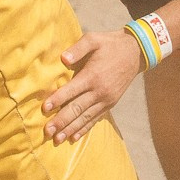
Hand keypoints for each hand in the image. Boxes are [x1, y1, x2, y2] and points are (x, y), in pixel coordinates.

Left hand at [41, 28, 145, 143]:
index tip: (44, 108)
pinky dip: (84, 128)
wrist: (135, 52)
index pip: (71, 91)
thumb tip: (63, 59)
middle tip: (47, 131)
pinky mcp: (110, 103)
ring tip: (57, 140)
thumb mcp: (94, 39)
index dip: (57, 100)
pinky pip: (95, 118)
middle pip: (76, 109)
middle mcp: (99, 91)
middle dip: (61, 121)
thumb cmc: (110, 44)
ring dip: (70, 129)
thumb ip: (78, 49)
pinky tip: (74, 137)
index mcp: (92, 75)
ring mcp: (106, 99)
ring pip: (85, 117)